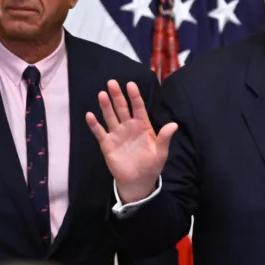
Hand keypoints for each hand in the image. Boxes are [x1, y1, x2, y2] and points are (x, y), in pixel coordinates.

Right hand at [86, 80, 177, 203]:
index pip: (138, 108)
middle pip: (122, 108)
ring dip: (106, 106)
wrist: (138, 181)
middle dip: (117, 96)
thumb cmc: (151, 165)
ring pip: (110, 116)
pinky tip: (90, 115)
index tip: (131, 85)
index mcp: (142, 126)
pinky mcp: (107, 144)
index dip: (134, 96)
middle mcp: (128, 127)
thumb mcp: (161, 152)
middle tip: (112, 83)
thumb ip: (164, 138)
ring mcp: (117, 134)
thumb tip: (174, 124)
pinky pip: (100, 132)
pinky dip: (94, 124)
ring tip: (102, 94)